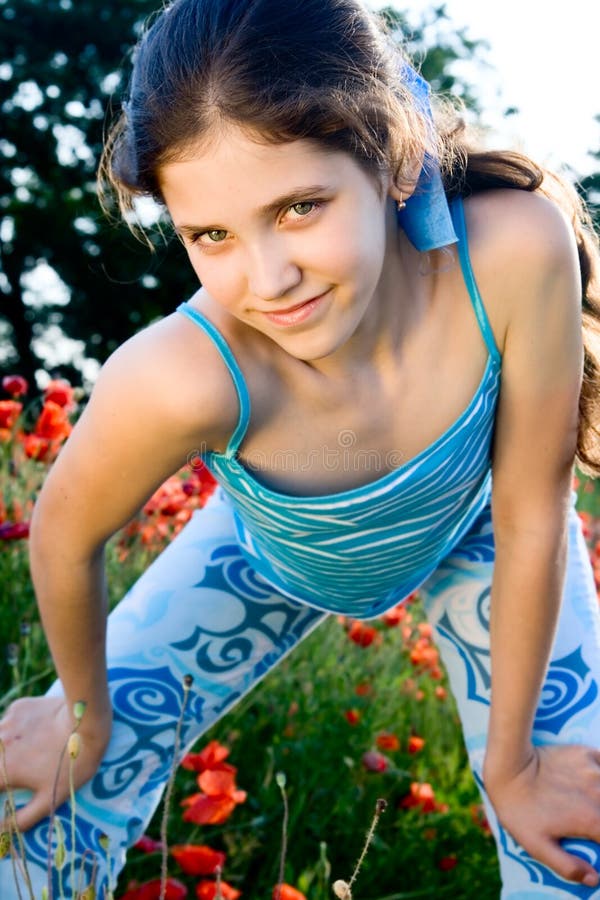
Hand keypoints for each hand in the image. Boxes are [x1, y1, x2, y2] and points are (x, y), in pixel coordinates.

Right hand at [0, 695, 111, 832]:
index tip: (8, 789)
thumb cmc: (69, 765)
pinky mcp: (18, 707)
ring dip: (5, 749)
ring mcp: (6, 723)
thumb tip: (1, 831)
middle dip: (4, 770)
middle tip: (18, 773)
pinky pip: (9, 722)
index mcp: (1, 771)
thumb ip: (21, 820)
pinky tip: (35, 732)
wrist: (86, 721)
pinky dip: (16, 730)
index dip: (1, 789)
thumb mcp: (49, 800)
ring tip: (30, 753)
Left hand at [484, 743, 599, 887]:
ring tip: (589, 803)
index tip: (593, 838)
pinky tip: (593, 780)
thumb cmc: (520, 809)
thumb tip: (593, 878)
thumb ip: (567, 866)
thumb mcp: (537, 846)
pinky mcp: (585, 754)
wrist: (509, 767)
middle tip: (589, 819)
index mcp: (592, 821)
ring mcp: (595, 772)